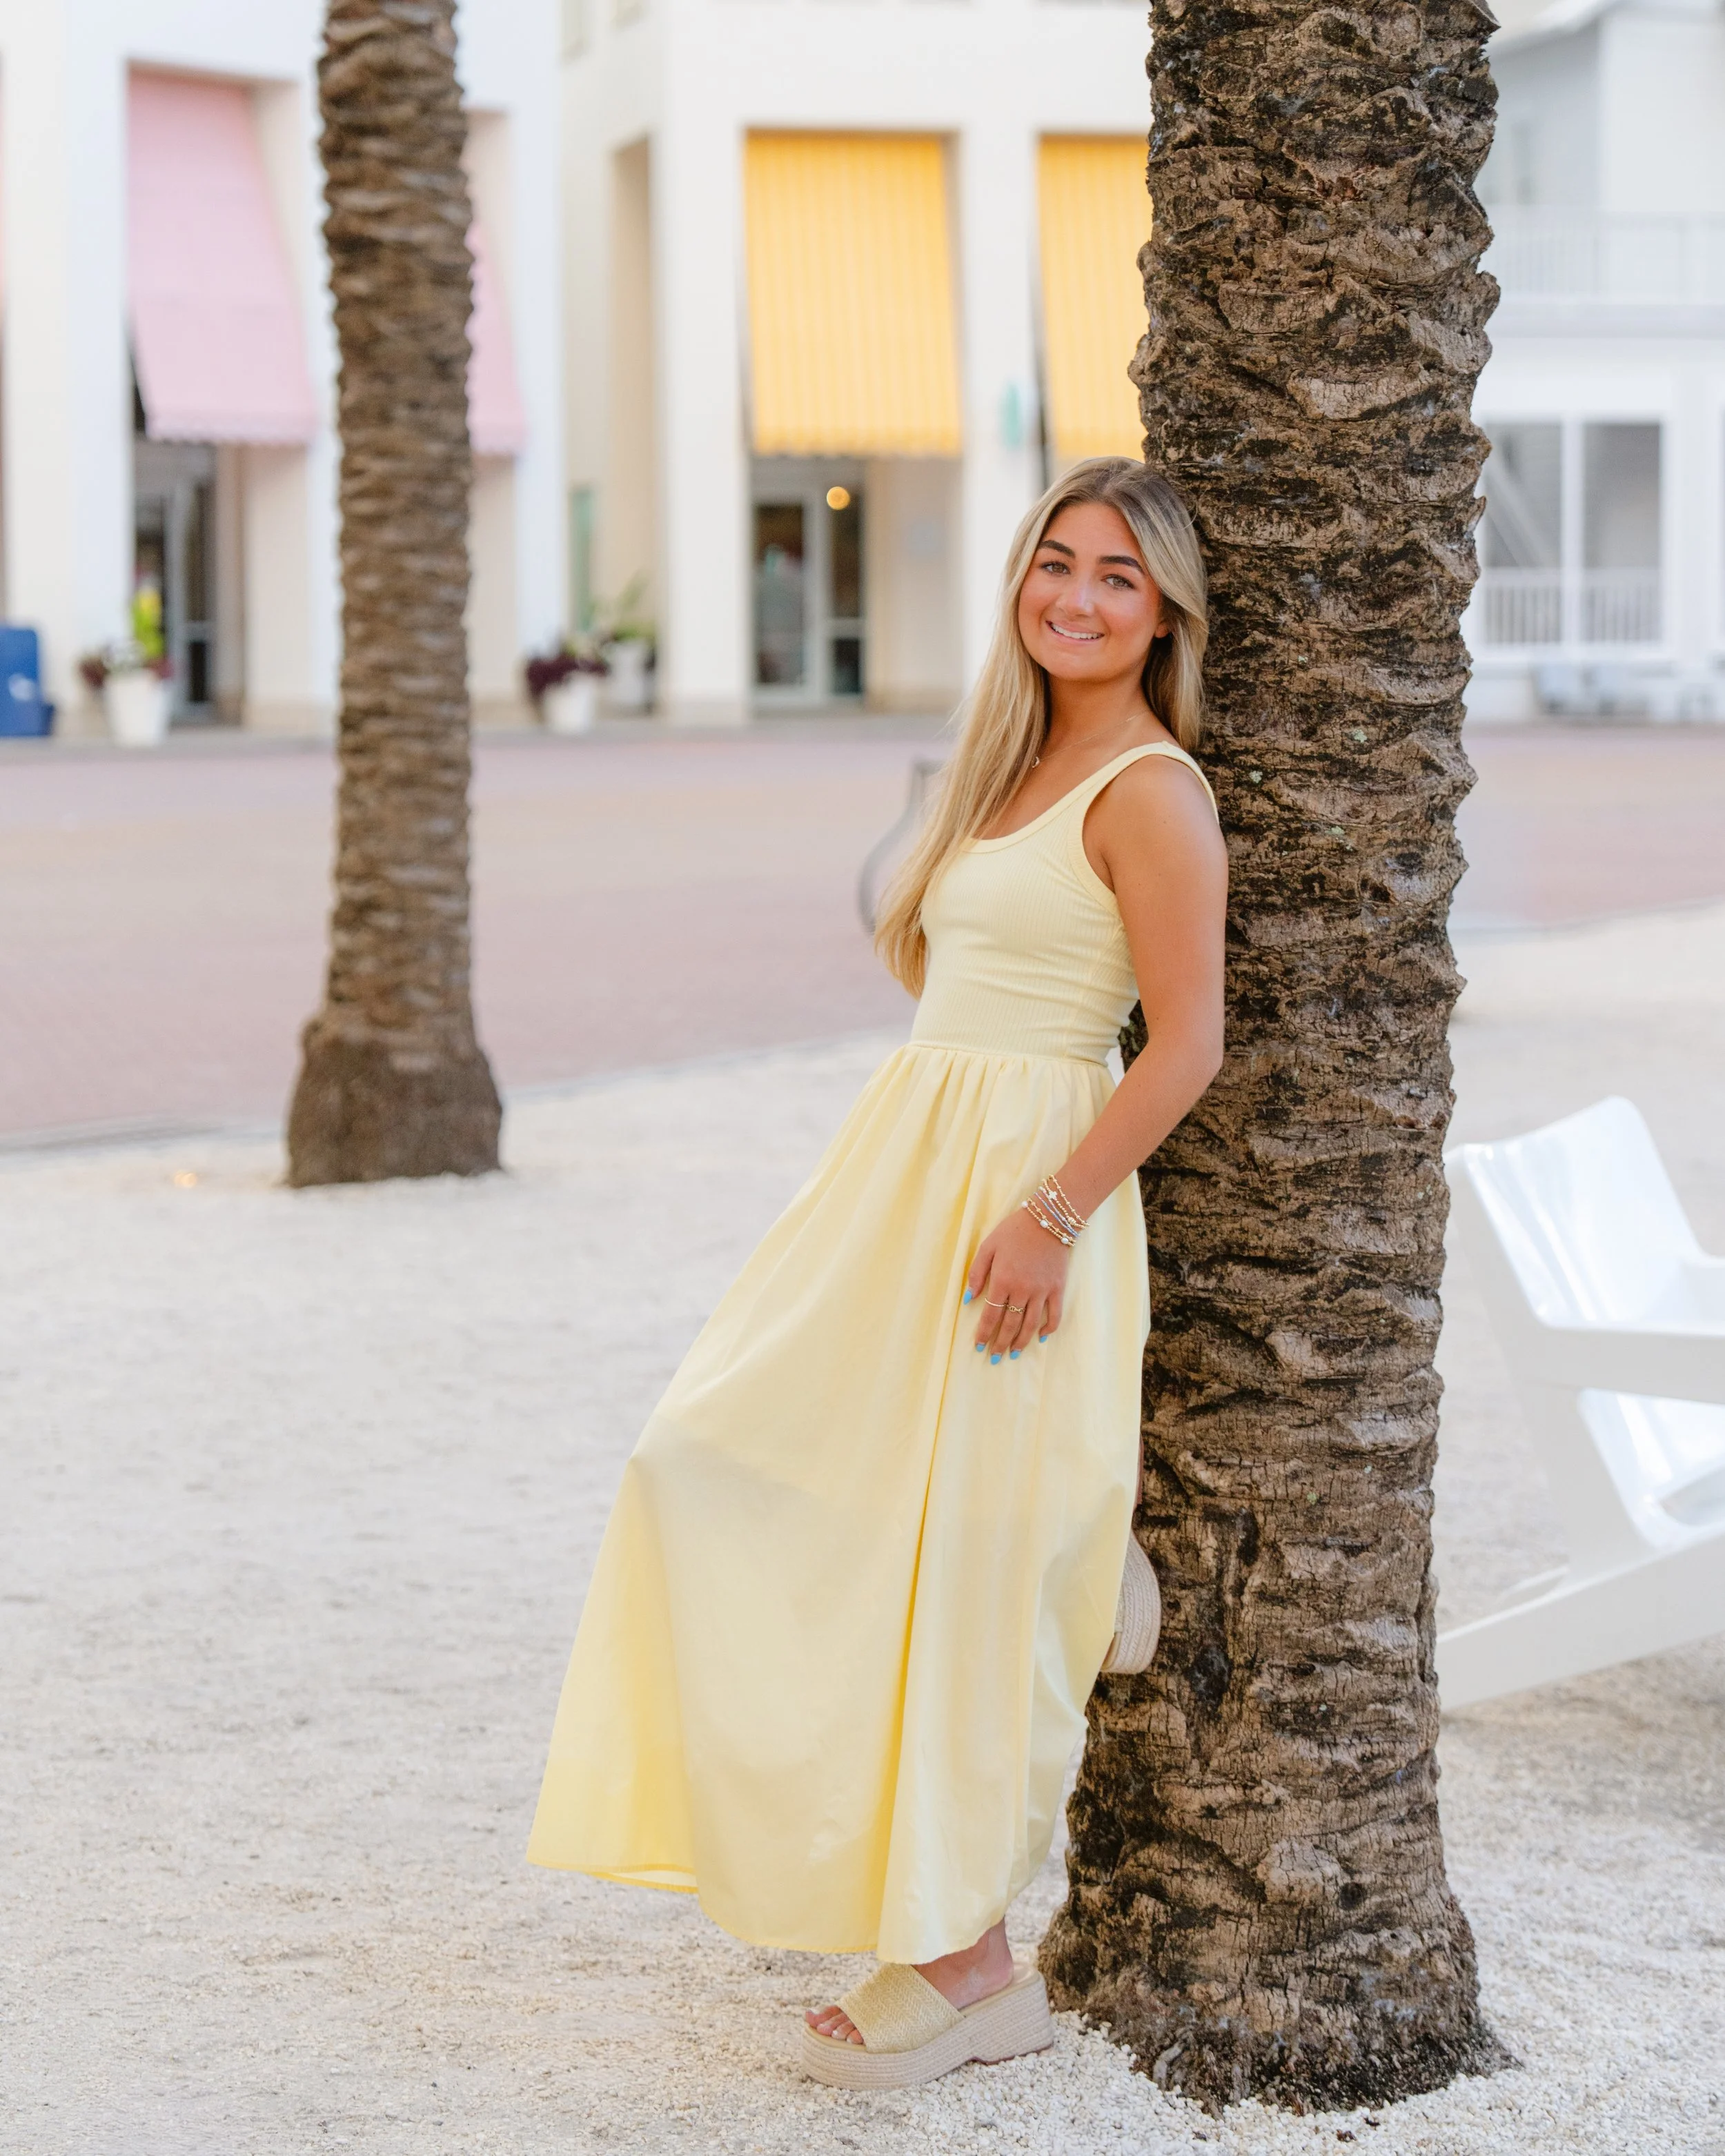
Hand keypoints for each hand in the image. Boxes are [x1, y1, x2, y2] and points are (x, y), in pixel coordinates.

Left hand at [966, 1205, 1070, 1360]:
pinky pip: (1054, 1314)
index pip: (991, 1315)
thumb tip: (969, 1299)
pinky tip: (1041, 1338)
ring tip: (1014, 1353)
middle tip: (995, 1357)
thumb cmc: (1013, 1231)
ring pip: (1031, 1324)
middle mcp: (1022, 1290)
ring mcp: (1042, 1291)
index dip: (984, 1333)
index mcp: (1002, 1280)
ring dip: (1021, 1342)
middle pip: (1010, 1324)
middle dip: (1001, 1343)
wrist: (1047, 1220)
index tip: (979, 1345)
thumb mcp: (988, 1246)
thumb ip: (977, 1273)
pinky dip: (1049, 1329)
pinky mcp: (1057, 1288)